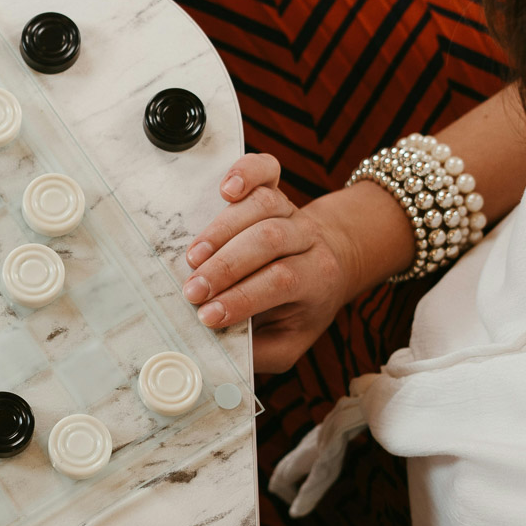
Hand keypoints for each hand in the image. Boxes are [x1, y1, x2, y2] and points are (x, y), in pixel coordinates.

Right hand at [181, 154, 369, 372]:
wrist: (332, 261)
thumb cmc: (302, 306)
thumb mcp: (291, 341)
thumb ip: (260, 352)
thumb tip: (218, 354)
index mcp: (316, 277)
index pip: (282, 281)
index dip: (243, 297)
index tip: (208, 317)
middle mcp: (306, 239)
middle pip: (269, 240)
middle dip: (226, 266)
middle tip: (192, 291)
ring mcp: (290, 210)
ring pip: (262, 206)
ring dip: (222, 230)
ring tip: (193, 257)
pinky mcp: (274, 189)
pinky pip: (265, 170)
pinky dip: (245, 171)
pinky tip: (226, 188)